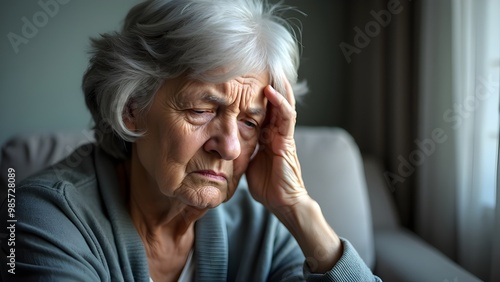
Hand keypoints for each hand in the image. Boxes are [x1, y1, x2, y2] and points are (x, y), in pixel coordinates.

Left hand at [246, 79, 342, 272]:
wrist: (282, 203)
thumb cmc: (267, 186)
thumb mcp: (249, 162)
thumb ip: (243, 148)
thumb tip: (226, 142)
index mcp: (267, 137)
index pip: (261, 111)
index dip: (254, 96)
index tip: (242, 80)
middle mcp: (276, 133)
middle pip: (273, 103)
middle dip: (268, 85)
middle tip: (256, 66)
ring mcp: (284, 135)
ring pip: (282, 105)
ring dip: (276, 87)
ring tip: (268, 69)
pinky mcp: (288, 141)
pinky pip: (285, 117)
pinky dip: (279, 103)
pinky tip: (270, 90)